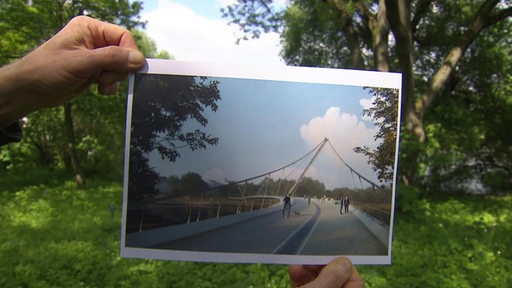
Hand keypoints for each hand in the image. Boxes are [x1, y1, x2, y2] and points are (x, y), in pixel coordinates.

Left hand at [0, 16, 144, 126]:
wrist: (31, 90)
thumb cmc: (48, 70)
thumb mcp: (82, 62)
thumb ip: (112, 58)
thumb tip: (139, 59)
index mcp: (90, 28)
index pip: (122, 36)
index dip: (129, 52)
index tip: (128, 69)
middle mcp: (94, 40)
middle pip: (123, 52)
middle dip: (119, 68)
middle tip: (105, 78)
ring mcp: (94, 57)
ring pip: (120, 66)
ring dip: (115, 78)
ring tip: (100, 84)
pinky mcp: (94, 72)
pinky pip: (113, 77)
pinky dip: (110, 85)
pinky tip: (99, 89)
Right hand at [288, 257, 363, 287]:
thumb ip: (332, 277)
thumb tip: (343, 262)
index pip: (354, 280)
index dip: (342, 266)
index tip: (330, 257)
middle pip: (335, 278)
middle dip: (321, 265)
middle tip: (310, 259)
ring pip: (319, 280)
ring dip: (307, 269)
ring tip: (297, 263)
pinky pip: (306, 284)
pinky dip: (300, 276)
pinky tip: (294, 269)